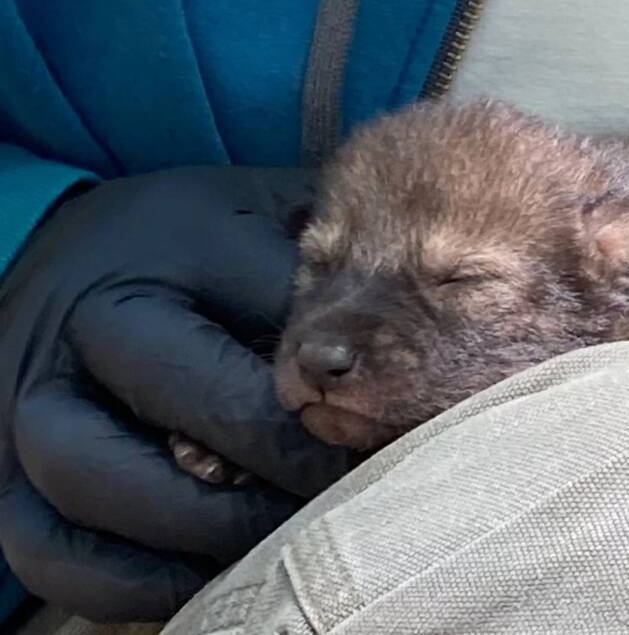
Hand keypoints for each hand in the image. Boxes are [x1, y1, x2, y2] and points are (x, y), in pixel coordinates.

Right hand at [0, 167, 351, 621]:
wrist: (68, 258)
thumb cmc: (190, 245)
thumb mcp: (261, 215)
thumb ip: (324, 254)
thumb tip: (418, 318)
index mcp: (176, 243)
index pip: (280, 323)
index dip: (344, 392)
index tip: (392, 427)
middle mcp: (93, 316)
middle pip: (199, 404)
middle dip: (289, 461)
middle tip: (343, 487)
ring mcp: (34, 397)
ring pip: (106, 486)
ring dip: (209, 529)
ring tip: (276, 534)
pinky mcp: (4, 472)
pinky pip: (55, 553)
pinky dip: (135, 582)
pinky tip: (201, 570)